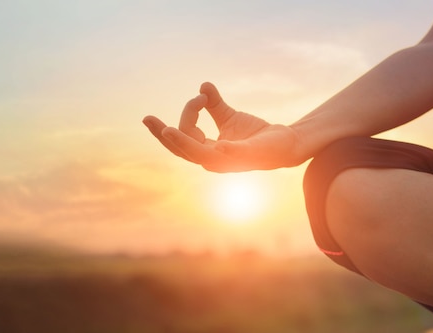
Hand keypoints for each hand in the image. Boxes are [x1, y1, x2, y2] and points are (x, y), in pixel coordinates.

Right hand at [143, 82, 303, 171]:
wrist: (285, 143)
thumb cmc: (255, 135)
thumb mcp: (230, 117)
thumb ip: (214, 104)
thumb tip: (203, 85)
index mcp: (207, 151)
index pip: (184, 137)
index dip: (187, 115)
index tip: (200, 96)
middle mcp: (214, 160)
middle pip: (182, 150)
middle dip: (164, 136)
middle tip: (147, 119)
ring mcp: (229, 162)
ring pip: (200, 155)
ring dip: (184, 142)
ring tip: (169, 129)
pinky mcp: (247, 157)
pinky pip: (233, 155)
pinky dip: (225, 151)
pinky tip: (219, 144)